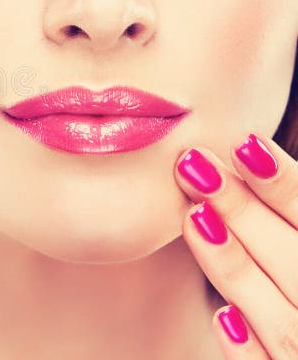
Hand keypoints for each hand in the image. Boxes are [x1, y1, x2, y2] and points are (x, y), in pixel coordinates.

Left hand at [173, 131, 297, 358]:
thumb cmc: (292, 284)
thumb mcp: (291, 250)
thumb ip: (283, 225)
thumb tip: (247, 156)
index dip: (289, 186)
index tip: (244, 143)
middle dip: (247, 214)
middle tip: (193, 165)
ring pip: (285, 324)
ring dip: (239, 269)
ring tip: (194, 218)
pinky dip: (251, 354)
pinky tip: (221, 317)